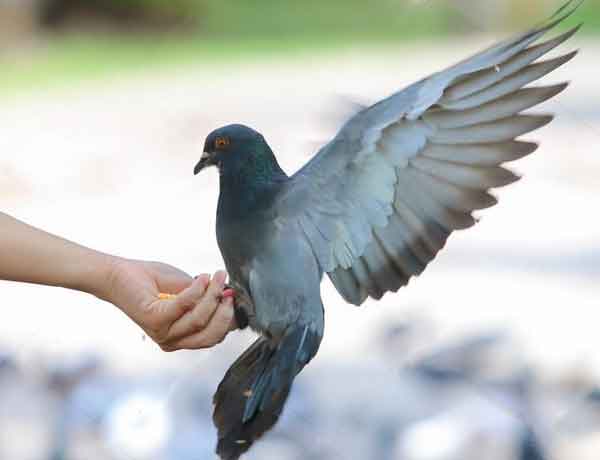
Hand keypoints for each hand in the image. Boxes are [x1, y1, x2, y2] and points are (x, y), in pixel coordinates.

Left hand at [101, 258, 236, 350]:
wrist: (119, 275)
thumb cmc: (153, 281)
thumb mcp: (187, 289)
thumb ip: (206, 296)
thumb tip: (231, 294)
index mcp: (183, 337)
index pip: (215, 336)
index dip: (230, 319)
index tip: (237, 297)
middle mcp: (173, 341)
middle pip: (211, 335)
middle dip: (225, 311)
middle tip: (229, 289)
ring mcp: (163, 333)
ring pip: (200, 320)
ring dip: (212, 295)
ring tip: (216, 276)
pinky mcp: (155, 320)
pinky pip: (184, 306)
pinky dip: (197, 290)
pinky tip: (201, 278)